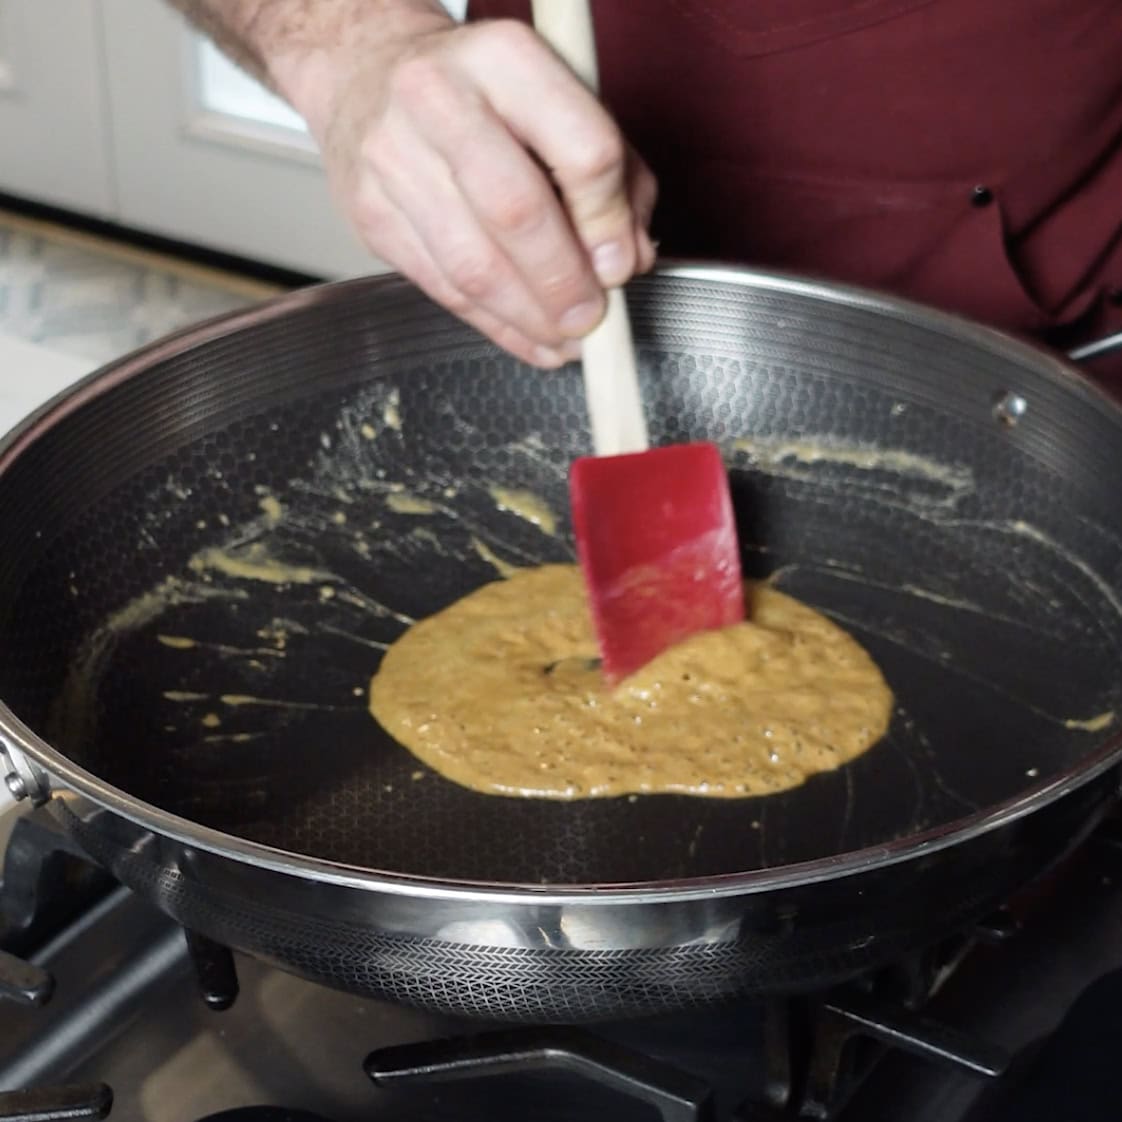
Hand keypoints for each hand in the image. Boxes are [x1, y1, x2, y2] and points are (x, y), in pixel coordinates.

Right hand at [280, 13, 656, 367]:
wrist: (366, 73)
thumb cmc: (479, 92)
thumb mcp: (560, 101)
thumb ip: (614, 175)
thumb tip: (628, 259)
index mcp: (505, 59)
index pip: (581, 150)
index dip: (609, 222)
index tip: (620, 265)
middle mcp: (439, 99)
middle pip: (517, 211)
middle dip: (563, 281)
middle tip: (590, 318)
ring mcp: (393, 157)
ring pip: (472, 263)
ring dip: (528, 316)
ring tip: (563, 339)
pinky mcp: (371, 213)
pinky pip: (442, 286)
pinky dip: (493, 325)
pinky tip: (526, 337)